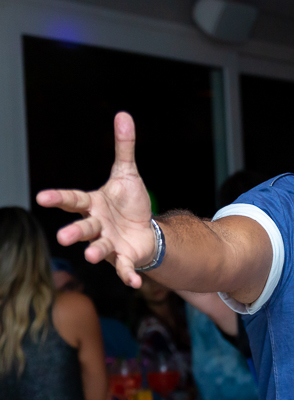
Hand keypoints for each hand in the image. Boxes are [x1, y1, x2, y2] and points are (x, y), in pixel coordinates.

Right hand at [36, 112, 153, 288]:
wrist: (145, 230)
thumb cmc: (129, 203)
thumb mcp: (128, 173)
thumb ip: (124, 147)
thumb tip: (122, 114)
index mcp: (93, 204)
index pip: (73, 199)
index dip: (58, 198)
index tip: (42, 197)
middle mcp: (96, 225)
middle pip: (82, 228)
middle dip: (73, 232)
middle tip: (63, 236)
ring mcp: (108, 243)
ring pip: (98, 248)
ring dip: (94, 252)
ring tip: (90, 256)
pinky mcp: (123, 258)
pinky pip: (124, 268)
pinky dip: (127, 276)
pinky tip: (134, 284)